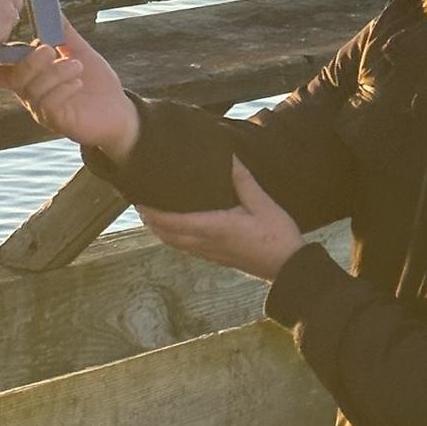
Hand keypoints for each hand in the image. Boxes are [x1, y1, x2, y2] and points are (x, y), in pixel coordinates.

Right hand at [0, 19, 140, 158]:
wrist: (119, 112)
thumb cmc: (96, 84)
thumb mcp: (79, 52)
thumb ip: (62, 33)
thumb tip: (49, 6)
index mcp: (32, 79)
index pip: (1, 74)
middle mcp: (32, 96)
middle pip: (16, 79)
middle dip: (28, 62)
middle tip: (47, 49)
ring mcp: (44, 111)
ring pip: (34, 90)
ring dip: (54, 74)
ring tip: (76, 66)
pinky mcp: (59, 122)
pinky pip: (51, 105)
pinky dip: (63, 89)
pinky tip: (77, 81)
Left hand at [137, 158, 304, 280]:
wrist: (288, 267)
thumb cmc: (277, 235)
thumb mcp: (262, 203)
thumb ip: (242, 180)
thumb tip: (228, 157)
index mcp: (215, 227)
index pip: (172, 221)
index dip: (152, 211)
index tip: (139, 197)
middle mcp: (206, 243)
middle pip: (165, 233)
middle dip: (148, 218)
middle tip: (137, 200)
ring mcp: (209, 253)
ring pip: (172, 242)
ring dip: (158, 228)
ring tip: (149, 211)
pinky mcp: (214, 258)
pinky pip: (183, 247)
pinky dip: (171, 236)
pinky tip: (172, 225)